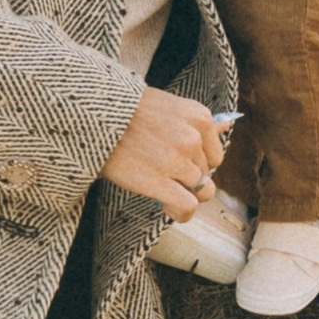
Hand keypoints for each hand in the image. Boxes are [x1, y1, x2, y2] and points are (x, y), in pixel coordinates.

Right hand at [102, 85, 231, 216]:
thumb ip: (195, 121)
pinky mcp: (161, 181)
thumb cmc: (124, 109)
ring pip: (201, 191)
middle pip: (206, 173)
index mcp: (198, 117)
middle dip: (187, 179)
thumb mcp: (166, 106)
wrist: (92, 116)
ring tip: (164, 193)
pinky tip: (166, 206)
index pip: (215, 154)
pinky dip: (180, 212)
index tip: (179, 165)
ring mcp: (178, 160)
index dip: (197, 164)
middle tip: (164, 176)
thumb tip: (226, 125)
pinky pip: (187, 206)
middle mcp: (193, 138)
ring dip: (184, 195)